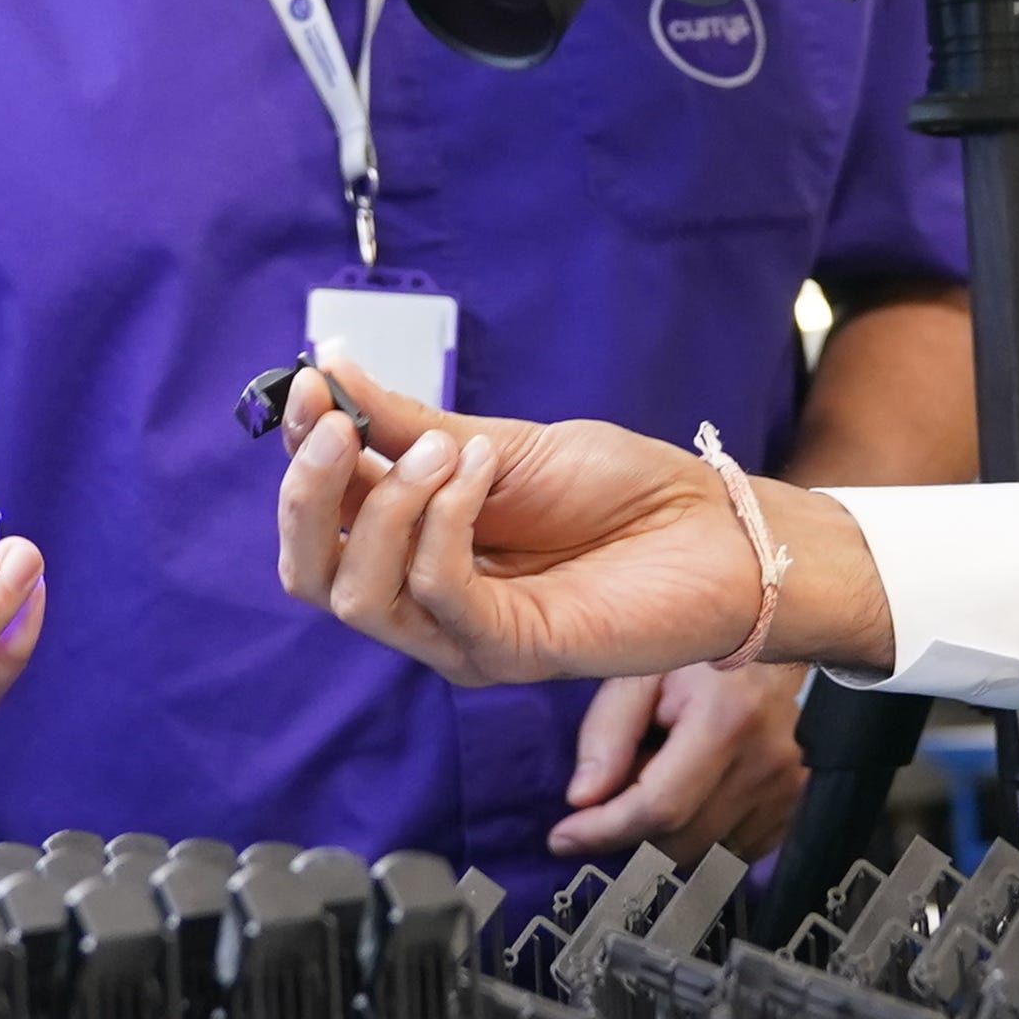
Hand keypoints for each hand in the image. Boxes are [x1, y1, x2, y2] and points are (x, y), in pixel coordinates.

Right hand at [272, 364, 877, 686]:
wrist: (716, 528)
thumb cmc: (622, 492)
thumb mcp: (502, 442)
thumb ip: (411, 424)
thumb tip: (327, 368)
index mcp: (414, 545)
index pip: (318, 517)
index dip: (302, 453)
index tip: (313, 385)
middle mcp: (424, 599)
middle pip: (310, 574)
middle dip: (307, 495)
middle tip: (338, 427)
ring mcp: (461, 634)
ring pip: (359, 596)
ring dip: (387, 506)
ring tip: (447, 447)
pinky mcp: (509, 651)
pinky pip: (439, 595)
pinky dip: (443, 524)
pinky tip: (478, 471)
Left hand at [553, 662, 810, 862]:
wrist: (771, 638)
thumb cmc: (699, 653)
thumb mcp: (639, 674)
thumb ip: (607, 732)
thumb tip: (583, 798)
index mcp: (729, 721)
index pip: (660, 807)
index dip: (604, 831)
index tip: (562, 838)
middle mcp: (768, 763)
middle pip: (680, 841)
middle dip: (632, 831)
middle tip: (616, 789)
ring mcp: (789, 789)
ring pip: (705, 854)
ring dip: (667, 833)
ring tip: (662, 779)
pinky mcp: (796, 805)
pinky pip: (734, 851)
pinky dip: (701, 835)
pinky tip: (693, 793)